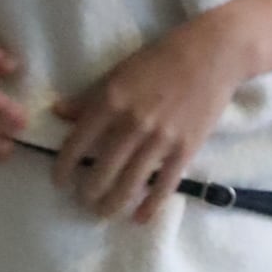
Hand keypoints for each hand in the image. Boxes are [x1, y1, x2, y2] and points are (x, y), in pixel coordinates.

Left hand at [50, 14, 244, 222]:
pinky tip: (139, 218)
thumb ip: (89, 97)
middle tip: (83, 201)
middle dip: (88, 193)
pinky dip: (150, 205)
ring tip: (103, 212)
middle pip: (102, 171)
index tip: (59, 181)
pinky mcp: (185, 149)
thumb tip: (58, 112)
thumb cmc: (162, 57)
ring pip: (130, 183)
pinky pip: (164, 184)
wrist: (213, 53)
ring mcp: (160, 139)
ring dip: (112, 203)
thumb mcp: (119, 71)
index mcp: (111, 100)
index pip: (77, 143)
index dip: (63, 168)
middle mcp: (132, 123)